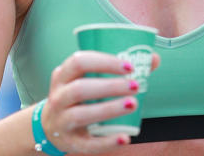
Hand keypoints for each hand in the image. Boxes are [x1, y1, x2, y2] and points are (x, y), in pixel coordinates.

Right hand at [41, 50, 160, 152]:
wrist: (50, 127)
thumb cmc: (77, 97)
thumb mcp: (87, 79)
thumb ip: (117, 69)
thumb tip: (153, 59)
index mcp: (63, 76)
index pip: (79, 62)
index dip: (104, 62)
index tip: (129, 66)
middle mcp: (58, 97)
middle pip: (80, 89)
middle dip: (109, 86)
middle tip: (135, 86)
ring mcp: (61, 121)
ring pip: (81, 114)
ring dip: (109, 109)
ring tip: (133, 104)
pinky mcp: (70, 142)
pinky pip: (87, 144)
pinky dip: (107, 142)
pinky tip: (124, 138)